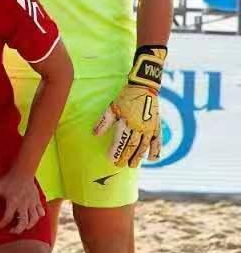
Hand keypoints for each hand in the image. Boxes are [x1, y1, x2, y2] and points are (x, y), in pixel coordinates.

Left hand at [0, 166, 44, 231]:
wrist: (22, 171)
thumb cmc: (7, 180)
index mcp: (12, 202)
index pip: (7, 218)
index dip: (1, 225)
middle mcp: (23, 204)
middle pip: (23, 223)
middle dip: (17, 230)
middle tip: (11, 230)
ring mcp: (32, 203)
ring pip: (34, 219)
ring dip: (28, 226)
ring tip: (22, 227)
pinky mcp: (37, 200)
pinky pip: (41, 212)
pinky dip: (38, 218)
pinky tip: (32, 219)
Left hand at [93, 45, 165, 166]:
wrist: (144, 87)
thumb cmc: (125, 97)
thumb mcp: (112, 108)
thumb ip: (104, 122)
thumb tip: (94, 134)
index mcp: (127, 123)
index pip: (122, 143)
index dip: (117, 152)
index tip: (112, 160)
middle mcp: (140, 128)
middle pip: (133, 147)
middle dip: (127, 157)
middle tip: (121, 166)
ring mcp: (150, 127)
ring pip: (145, 146)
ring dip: (139, 157)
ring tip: (133, 165)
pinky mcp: (157, 125)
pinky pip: (158, 141)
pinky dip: (156, 150)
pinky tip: (152, 159)